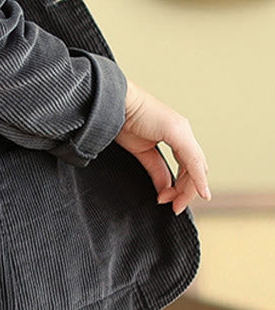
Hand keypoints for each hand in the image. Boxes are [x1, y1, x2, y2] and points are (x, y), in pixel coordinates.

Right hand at [115, 77, 210, 215]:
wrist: (110, 103)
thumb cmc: (120, 120)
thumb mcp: (141, 151)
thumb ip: (156, 169)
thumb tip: (166, 188)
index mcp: (174, 134)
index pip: (188, 165)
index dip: (182, 186)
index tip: (168, 201)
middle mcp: (182, 131)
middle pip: (195, 168)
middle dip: (186, 190)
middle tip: (174, 206)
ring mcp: (182, 130)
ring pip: (196, 166)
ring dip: (188, 188)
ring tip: (174, 202)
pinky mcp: (177, 131)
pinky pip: (192, 159)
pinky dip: (197, 177)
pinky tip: (199, 191)